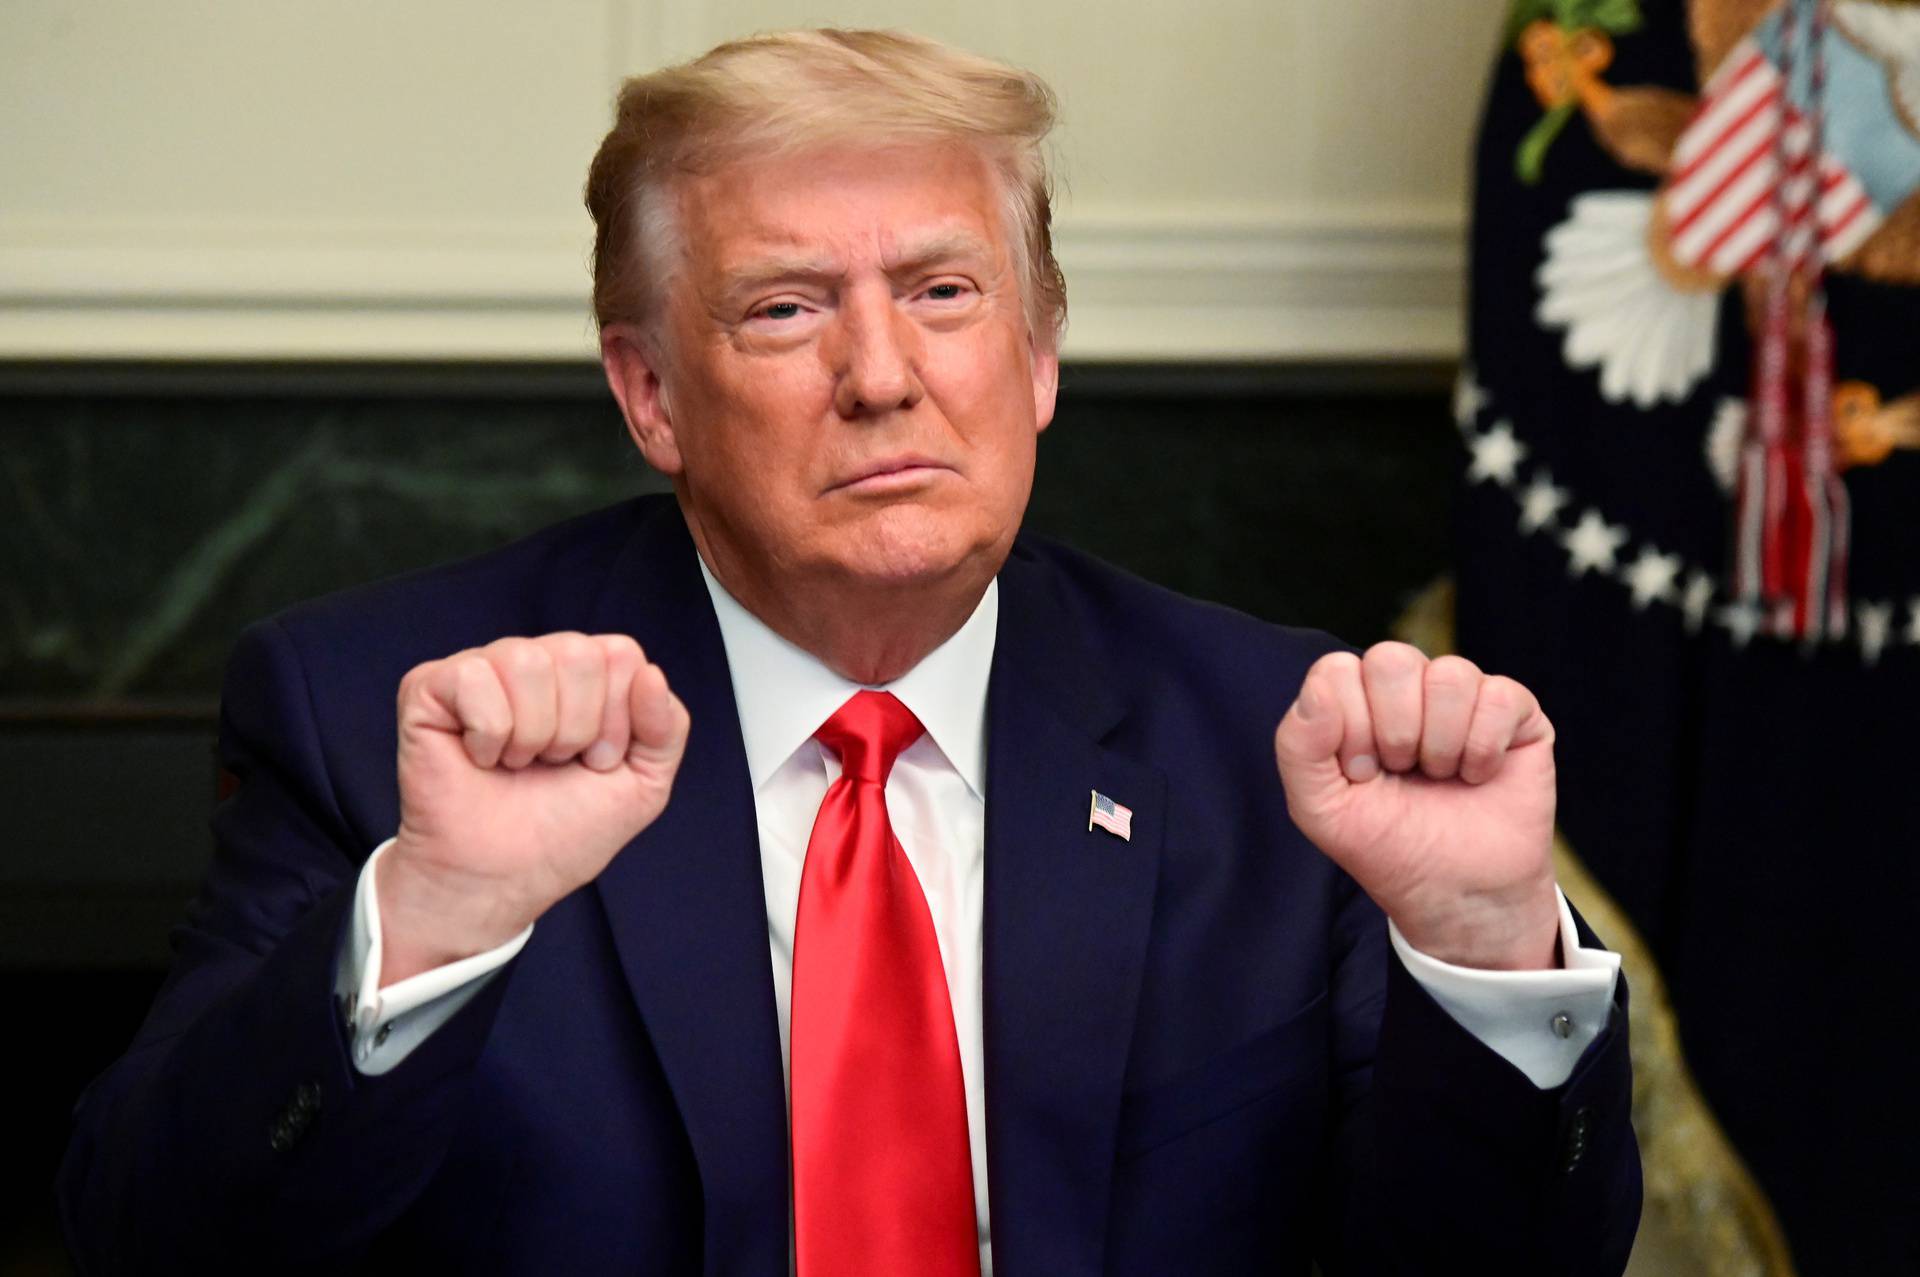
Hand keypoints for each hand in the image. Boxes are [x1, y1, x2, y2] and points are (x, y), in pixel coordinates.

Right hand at [380, 633, 689, 984]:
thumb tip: (650, 673)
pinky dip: (487, 733)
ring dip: (532, 733)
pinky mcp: (429, 686)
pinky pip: (474, 678)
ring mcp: (481, 669)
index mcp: (586, 675)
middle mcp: (535, 662)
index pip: (620, 653)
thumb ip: (667, 729)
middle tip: (553, 765)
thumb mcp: (643, 785)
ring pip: (528, 660)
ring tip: (518, 763)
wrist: (502, 878)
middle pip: (579, 652)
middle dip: (577, 727)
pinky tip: (480, 757)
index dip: (617, 719)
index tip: (596, 763)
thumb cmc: (563, 832)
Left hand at [1273, 643, 1559, 969]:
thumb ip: (1298, 747)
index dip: (1348, 726)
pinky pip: (1499, 696)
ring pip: (1449, 674)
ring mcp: (1462, 695)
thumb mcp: (1321, 808)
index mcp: (1356, 699)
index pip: (1338, 669)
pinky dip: (1483, 749)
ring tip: (1440, 776)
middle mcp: (1408, 687)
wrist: (1455, 894)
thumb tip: (1318, 689)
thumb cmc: (1386, 845)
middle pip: (1392, 658)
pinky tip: (1477, 776)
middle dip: (1394, 730)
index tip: (1361, 774)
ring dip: (1440, 744)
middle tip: (1401, 771)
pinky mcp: (1514, 711)